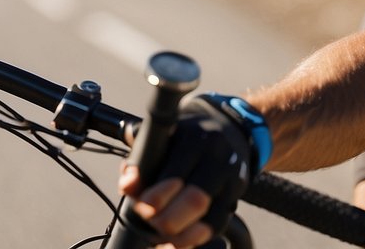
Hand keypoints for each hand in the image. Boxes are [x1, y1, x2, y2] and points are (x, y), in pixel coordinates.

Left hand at [119, 94, 270, 247]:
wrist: (226, 127)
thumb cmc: (185, 136)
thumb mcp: (162, 137)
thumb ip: (140, 160)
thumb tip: (128, 185)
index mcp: (195, 138)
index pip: (175, 173)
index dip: (156, 197)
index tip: (142, 207)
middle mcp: (218, 157)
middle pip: (196, 199)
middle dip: (168, 219)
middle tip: (151, 221)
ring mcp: (232, 178)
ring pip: (210, 218)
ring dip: (182, 235)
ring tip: (162, 236)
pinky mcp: (236, 195)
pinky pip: (218, 224)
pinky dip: (196, 237)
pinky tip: (178, 240)